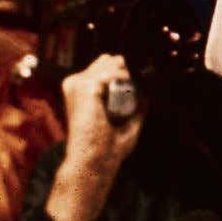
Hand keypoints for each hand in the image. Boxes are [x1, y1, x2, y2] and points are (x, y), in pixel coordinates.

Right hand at [44, 53, 145, 220]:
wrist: (94, 159)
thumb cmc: (106, 148)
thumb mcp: (126, 125)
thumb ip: (135, 110)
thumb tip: (147, 97)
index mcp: (78, 91)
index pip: (102, 66)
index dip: (121, 70)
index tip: (138, 83)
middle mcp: (74, 84)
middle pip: (106, 61)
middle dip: (124, 70)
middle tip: (137, 87)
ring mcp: (76, 84)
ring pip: (108, 64)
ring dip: (125, 73)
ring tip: (133, 89)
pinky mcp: (84, 87)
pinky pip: (109, 73)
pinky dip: (122, 77)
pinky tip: (128, 86)